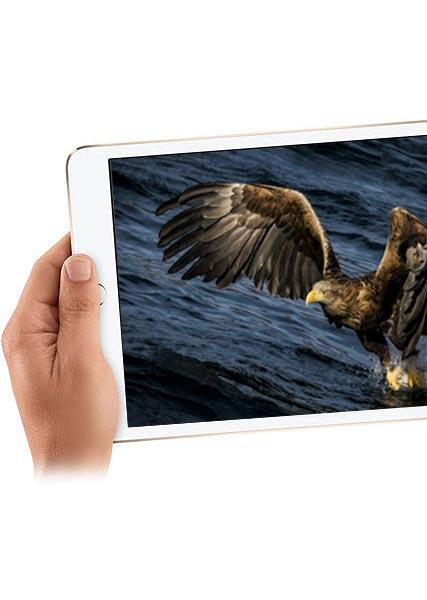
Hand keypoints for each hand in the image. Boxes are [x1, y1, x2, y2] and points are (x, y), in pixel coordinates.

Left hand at [2, 235, 117, 474]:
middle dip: (86, 271)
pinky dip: (94, 319)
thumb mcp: (84, 360)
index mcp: (24, 332)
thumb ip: (82, 309)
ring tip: (115, 305)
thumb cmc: (75, 422)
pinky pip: (74, 326)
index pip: (45, 271)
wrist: (73, 465)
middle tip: (116, 263)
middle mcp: (27, 336)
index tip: (93, 223)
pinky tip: (110, 328)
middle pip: (56, 284)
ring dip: (93, 299)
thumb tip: (81, 263)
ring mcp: (41, 349)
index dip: (70, 244)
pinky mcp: (57, 360)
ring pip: (68, 305)